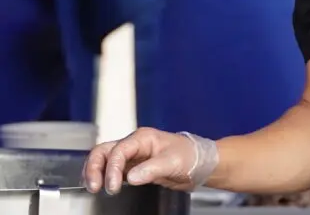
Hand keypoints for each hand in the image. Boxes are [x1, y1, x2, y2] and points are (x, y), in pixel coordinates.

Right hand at [82, 128, 217, 194]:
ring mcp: (132, 156)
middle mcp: (134, 145)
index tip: (112, 186)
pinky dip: (104, 177)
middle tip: (94, 186)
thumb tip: (130, 177)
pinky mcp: (133, 168)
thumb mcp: (173, 162)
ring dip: (96, 172)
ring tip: (94, 187)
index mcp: (143, 138)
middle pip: (104, 151)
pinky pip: (113, 171)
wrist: (200, 164)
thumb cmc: (191, 156)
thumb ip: (151, 169)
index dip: (111, 168)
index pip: (118, 151)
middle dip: (94, 167)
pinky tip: (102, 186)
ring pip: (105, 160)